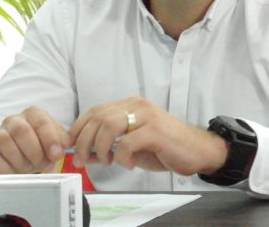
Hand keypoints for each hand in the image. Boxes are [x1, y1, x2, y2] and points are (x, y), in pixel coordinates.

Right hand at [0, 106, 70, 174]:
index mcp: (33, 114)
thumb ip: (62, 140)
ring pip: (5, 141)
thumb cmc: (40, 147)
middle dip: (35, 151)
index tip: (56, 155)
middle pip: (22, 130)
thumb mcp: (53, 141)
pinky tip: (15, 172)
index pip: (42, 122)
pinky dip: (6, 167)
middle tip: (44, 165)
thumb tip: (66, 143)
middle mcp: (14, 120)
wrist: (19, 159)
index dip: (50, 139)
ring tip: (30, 168)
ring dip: (21, 160)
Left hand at [68, 97, 227, 175]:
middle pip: (98, 117)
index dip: (78, 128)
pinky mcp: (155, 130)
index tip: (71, 146)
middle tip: (82, 161)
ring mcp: (147, 116)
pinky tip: (130, 164)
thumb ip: (109, 145)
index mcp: (131, 105)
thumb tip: (83, 153)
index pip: (95, 110)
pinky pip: (127, 143)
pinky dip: (122, 157)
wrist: (197, 150)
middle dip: (84, 141)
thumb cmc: (165, 147)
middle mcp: (138, 105)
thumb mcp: (132, 145)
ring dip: (100, 148)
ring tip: (108, 162)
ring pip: (109, 126)